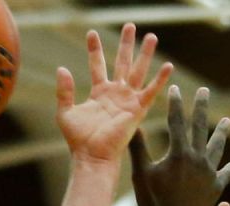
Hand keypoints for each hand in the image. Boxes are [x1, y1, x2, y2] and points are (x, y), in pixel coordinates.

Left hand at [56, 23, 172, 165]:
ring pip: (138, 71)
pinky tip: (168, 65)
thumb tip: (61, 68)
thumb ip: (64, 91)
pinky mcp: (137, 109)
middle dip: (126, 44)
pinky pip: (151, 91)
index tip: (91, 33)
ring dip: (145, 54)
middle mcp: (115, 93)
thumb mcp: (65, 112)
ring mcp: (127, 100)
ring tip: (151, 36)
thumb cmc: (78, 139)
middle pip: (122, 62)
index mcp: (99, 93)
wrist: (91, 155)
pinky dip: (160, 79)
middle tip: (130, 25)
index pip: (98, 65)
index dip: (94, 49)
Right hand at [128, 85, 229, 205]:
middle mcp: (198, 159)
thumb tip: (132, 125)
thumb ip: (138, 149)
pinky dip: (228, 168)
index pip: (176, 122)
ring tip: (227, 122)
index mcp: (179, 153)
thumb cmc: (152, 203)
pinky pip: (224, 174)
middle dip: (201, 107)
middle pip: (200, 127)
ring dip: (222, 133)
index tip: (175, 89)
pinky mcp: (216, 187)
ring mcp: (209, 173)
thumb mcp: (141, 174)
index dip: (175, 104)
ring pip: (217, 148)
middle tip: (204, 91)